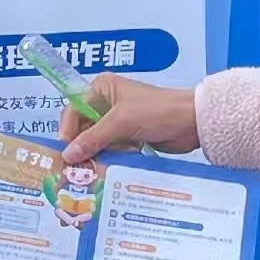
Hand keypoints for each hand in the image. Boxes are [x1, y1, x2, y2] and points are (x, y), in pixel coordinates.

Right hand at [60, 74, 200, 161]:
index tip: (66, 153)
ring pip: (96, 142)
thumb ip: (93, 138)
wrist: (192, 123)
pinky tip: (108, 169)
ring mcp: (118, 121)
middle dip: (82, 147)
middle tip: (77, 167)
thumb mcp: (121, 122)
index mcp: (101, 88)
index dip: (68, 132)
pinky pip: (110, 150)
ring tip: (92, 171)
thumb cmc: (157, 112)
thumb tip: (67, 156)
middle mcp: (106, 102)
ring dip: (96, 155)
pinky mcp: (128, 137)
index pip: (73, 110)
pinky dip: (109, 158)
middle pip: (83, 128)